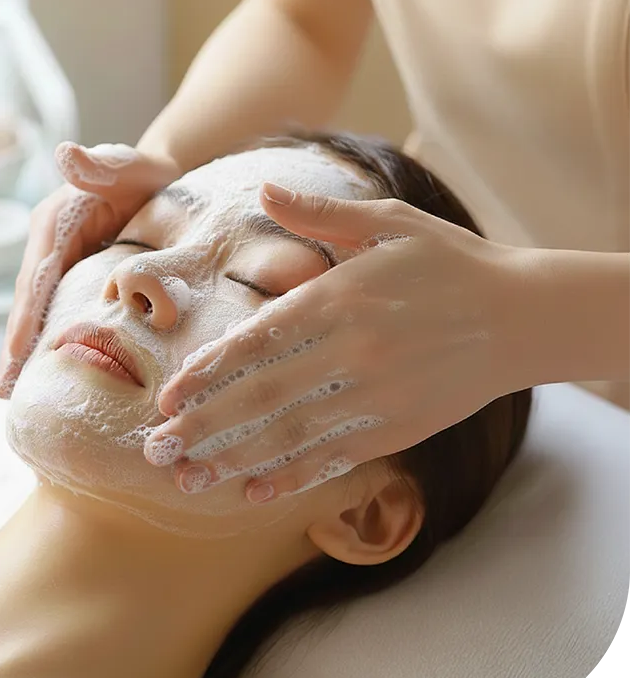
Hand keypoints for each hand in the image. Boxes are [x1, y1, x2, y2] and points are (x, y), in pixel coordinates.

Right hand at [0, 143, 179, 396]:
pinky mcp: (77, 275)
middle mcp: (50, 246)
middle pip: (30, 301)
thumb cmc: (143, 172)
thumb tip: (64, 153)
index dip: (26, 315)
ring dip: (28, 350)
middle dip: (17, 345)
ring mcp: (62, 262)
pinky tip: (53, 370)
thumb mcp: (125, 166)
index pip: (37, 275)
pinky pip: (62, 311)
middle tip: (5, 389)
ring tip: (15, 392)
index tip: (16, 353)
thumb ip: (99, 165)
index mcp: (54, 223)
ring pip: (42, 311)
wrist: (158, 177)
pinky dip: (53, 339)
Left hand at [144, 187, 527, 501]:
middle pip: (262, 396)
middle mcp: (351, 351)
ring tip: (186, 478)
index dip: (208, 371)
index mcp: (341, 297)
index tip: (168, 394)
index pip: (258, 339)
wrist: (522, 315)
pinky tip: (252, 491)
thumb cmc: (449, 263)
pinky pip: (335, 457)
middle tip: (156, 448)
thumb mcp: (390, 221)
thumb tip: (263, 186)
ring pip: (290, 434)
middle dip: (204, 425)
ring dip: (233, 458)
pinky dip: (291, 476)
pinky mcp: (396, 428)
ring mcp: (374, 396)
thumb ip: (320, 213)